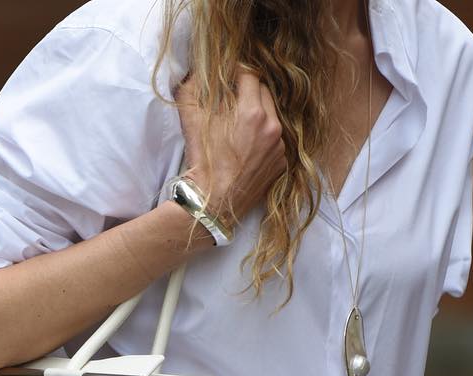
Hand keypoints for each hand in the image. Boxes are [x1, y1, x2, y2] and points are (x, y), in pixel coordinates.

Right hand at [174, 66, 287, 225]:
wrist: (211, 206)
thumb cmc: (201, 165)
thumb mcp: (191, 123)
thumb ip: (191, 91)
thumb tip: (193, 73)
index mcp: (252, 113)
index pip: (250, 75)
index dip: (238, 71)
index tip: (230, 74)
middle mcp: (272, 127)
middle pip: (264, 92)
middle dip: (249, 91)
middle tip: (233, 97)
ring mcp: (279, 147)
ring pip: (272, 115)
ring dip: (258, 113)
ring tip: (240, 123)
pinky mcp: (281, 164)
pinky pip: (275, 140)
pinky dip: (263, 137)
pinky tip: (248, 145)